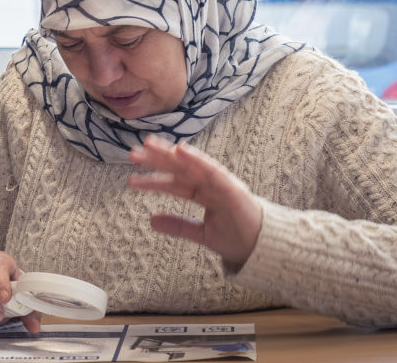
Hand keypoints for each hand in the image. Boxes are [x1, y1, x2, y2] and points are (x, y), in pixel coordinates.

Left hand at [128, 136, 262, 267]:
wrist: (264, 250)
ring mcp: (221, 184)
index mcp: (204, 193)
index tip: (132, 174)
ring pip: (191, 165)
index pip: (175, 181)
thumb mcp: (202, 234)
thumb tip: (151, 221)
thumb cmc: (237, 238)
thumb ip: (179, 226)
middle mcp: (210, 184)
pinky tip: (181, 150)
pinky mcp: (232, 188)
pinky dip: (197, 159)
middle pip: (179, 169)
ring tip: (148, 146)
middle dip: (156, 160)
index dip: (154, 177)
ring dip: (170, 154)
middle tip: (131, 154)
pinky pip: (212, 171)